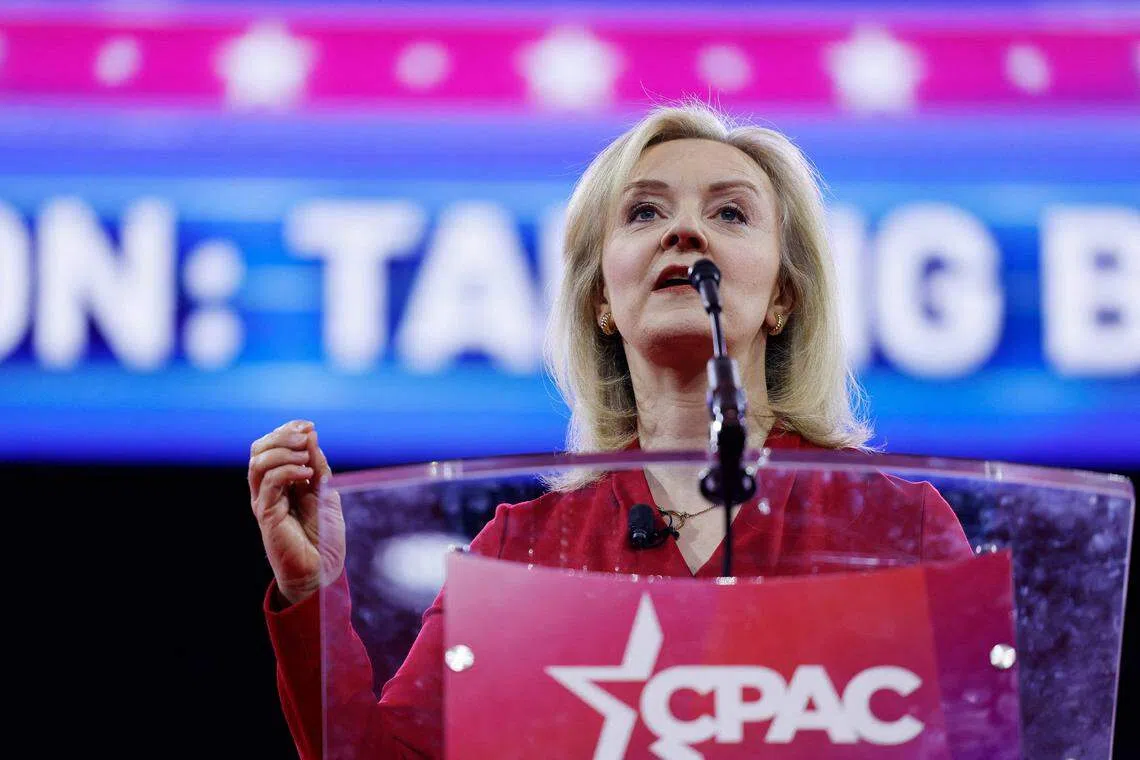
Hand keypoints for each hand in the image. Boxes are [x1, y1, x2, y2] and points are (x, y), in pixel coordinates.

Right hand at [249, 420, 345, 605]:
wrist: (322, 573)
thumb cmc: (323, 538)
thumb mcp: (326, 493)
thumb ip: (318, 466)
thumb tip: (310, 435)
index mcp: (280, 483)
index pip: (271, 446)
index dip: (286, 430)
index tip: (309, 426)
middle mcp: (267, 491)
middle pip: (258, 450)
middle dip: (281, 435)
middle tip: (305, 435)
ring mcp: (265, 502)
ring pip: (258, 463)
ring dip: (283, 450)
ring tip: (306, 456)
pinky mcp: (267, 515)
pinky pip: (269, 483)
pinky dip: (287, 470)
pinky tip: (307, 474)